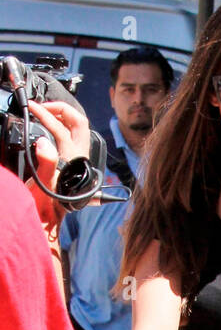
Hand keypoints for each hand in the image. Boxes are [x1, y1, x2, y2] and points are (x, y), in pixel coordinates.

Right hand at [25, 99, 90, 228]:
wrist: (49, 222)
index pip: (62, 129)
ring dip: (63, 116)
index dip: (46, 114)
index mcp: (73, 161)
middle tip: (41, 107)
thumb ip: (45, 163)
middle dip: (61, 110)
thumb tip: (42, 142)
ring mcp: (78, 159)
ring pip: (78, 128)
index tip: (32, 107)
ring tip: (44, 112)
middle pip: (79, 122)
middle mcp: (80, 159)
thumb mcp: (42, 185)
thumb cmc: (45, 208)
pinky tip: (48, 126)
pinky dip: (61, 125)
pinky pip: (72, 136)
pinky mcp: (73, 162)